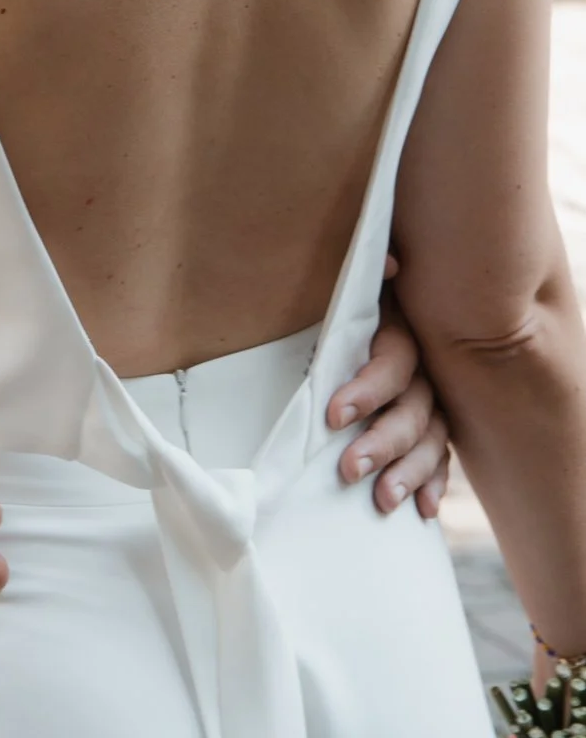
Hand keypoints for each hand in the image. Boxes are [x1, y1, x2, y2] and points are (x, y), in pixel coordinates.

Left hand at [326, 283, 449, 519]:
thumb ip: (368, 275)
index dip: (367, 389)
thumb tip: (390, 262)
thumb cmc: (352, 300)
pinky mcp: (431, 426)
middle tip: (348, 468)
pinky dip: (432, 484)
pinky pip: (440, 458)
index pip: (393, 365)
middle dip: (382, 442)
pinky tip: (422, 510)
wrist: (379, 307)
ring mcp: (432, 400)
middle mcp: (423, 369)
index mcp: (400, 334)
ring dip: (408, 472)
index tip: (333, 414)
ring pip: (430, 439)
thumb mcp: (356, 285)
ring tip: (383, 500)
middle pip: (413, 410)